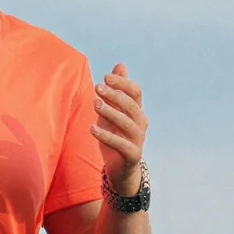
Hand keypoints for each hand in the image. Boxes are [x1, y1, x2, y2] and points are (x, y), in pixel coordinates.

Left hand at [93, 64, 146, 186]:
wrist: (121, 168)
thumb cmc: (115, 135)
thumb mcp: (113, 111)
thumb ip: (116, 90)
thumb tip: (120, 65)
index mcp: (137, 111)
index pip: (135, 92)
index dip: (122, 83)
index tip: (105, 76)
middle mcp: (140, 123)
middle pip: (131, 105)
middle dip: (115, 95)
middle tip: (97, 87)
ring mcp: (138, 139)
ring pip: (127, 123)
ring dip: (110, 112)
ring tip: (94, 104)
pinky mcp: (132, 154)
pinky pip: (121, 144)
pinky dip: (107, 136)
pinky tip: (92, 129)